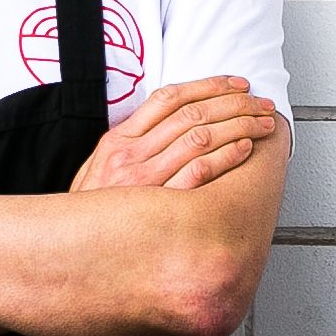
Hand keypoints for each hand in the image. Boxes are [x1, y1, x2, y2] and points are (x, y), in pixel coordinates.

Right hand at [71, 75, 280, 192]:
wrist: (73, 251)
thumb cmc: (93, 213)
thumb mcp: (100, 169)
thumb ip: (132, 144)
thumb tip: (168, 123)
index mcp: (119, 140)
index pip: (170, 98)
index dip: (208, 86)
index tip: (235, 84)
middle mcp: (132, 155)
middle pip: (192, 114)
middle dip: (234, 103)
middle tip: (260, 102)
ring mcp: (145, 180)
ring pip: (200, 137)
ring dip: (239, 126)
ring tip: (262, 124)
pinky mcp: (159, 205)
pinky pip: (199, 172)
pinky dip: (226, 157)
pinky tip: (244, 149)